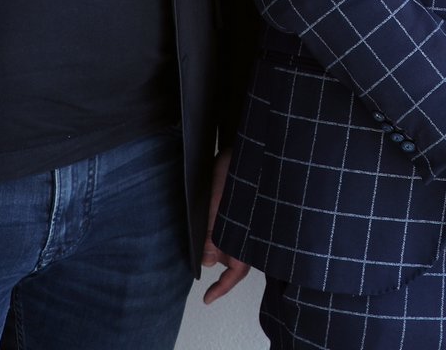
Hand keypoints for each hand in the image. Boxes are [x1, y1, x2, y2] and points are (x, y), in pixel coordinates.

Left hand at [200, 148, 250, 303]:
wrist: (250, 146)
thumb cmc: (238, 173)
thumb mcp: (218, 207)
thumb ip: (212, 236)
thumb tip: (207, 263)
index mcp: (250, 237)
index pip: (237, 272)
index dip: (222, 288)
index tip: (207, 299)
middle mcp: (249, 232)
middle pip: (230, 257)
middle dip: (211, 256)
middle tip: (194, 250)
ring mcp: (244, 220)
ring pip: (227, 239)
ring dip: (211, 238)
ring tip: (198, 223)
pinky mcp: (239, 208)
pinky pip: (228, 225)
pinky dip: (215, 226)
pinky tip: (205, 217)